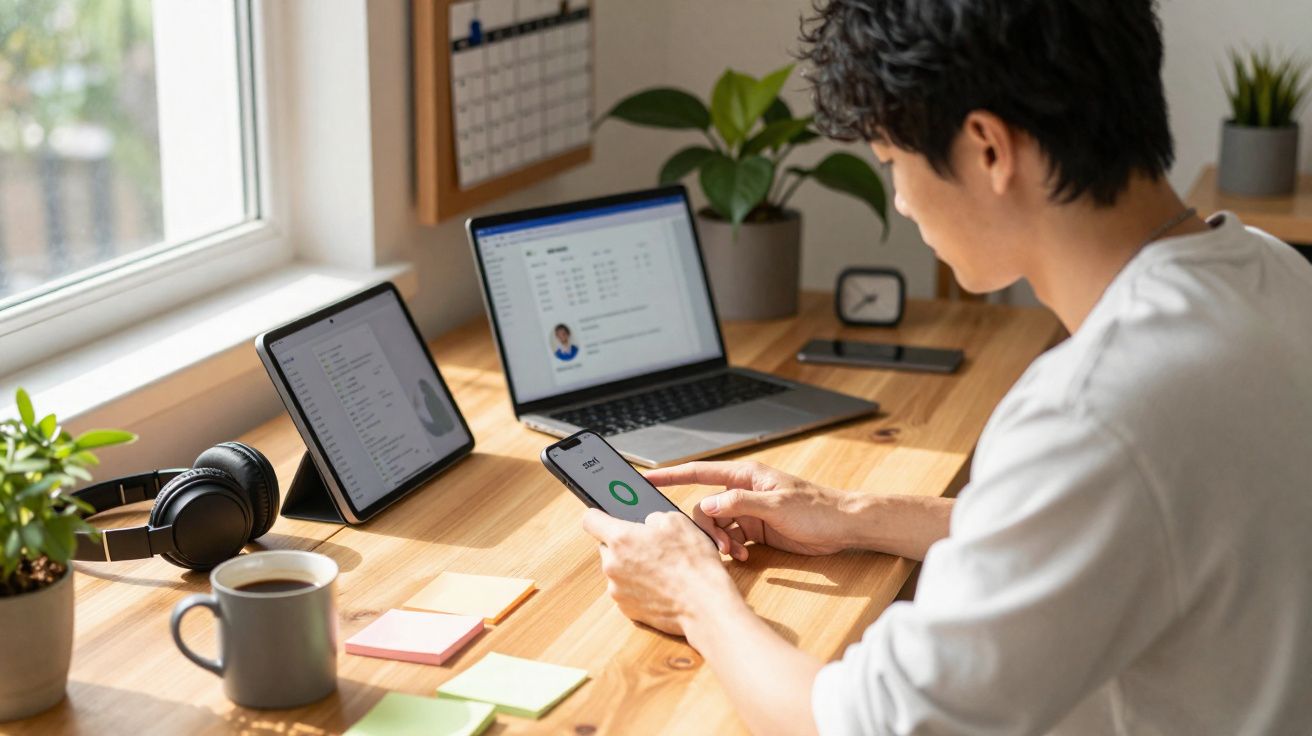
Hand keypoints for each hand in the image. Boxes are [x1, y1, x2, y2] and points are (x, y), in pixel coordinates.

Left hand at [581, 509, 738, 636]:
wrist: (705, 606)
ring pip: (617, 570)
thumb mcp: (677, 521)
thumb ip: (652, 517)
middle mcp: (612, 565)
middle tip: (648, 545)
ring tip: (661, 569)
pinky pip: (626, 590)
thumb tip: (646, 523)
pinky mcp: (626, 609)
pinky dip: (638, 587)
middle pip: (606, 547)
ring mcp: (617, 590)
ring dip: (631, 566)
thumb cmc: (693, 564)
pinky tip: (661, 585)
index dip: (598, 514)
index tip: (603, 516)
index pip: (590, 520)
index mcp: (621, 539)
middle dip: (623, 544)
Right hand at [645, 461, 849, 558]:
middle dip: (705, 527)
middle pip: (705, 507)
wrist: (843, 526)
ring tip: (734, 554)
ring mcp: (748, 511)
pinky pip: (730, 538)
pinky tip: (740, 558)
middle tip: (719, 546)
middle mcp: (743, 491)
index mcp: (745, 476)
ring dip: (719, 542)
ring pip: (716, 526)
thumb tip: (707, 505)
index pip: (699, 472)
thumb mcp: (777, 505)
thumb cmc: (817, 509)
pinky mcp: (756, 530)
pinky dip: (730, 549)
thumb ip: (740, 503)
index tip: (647, 479)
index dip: (671, 475)